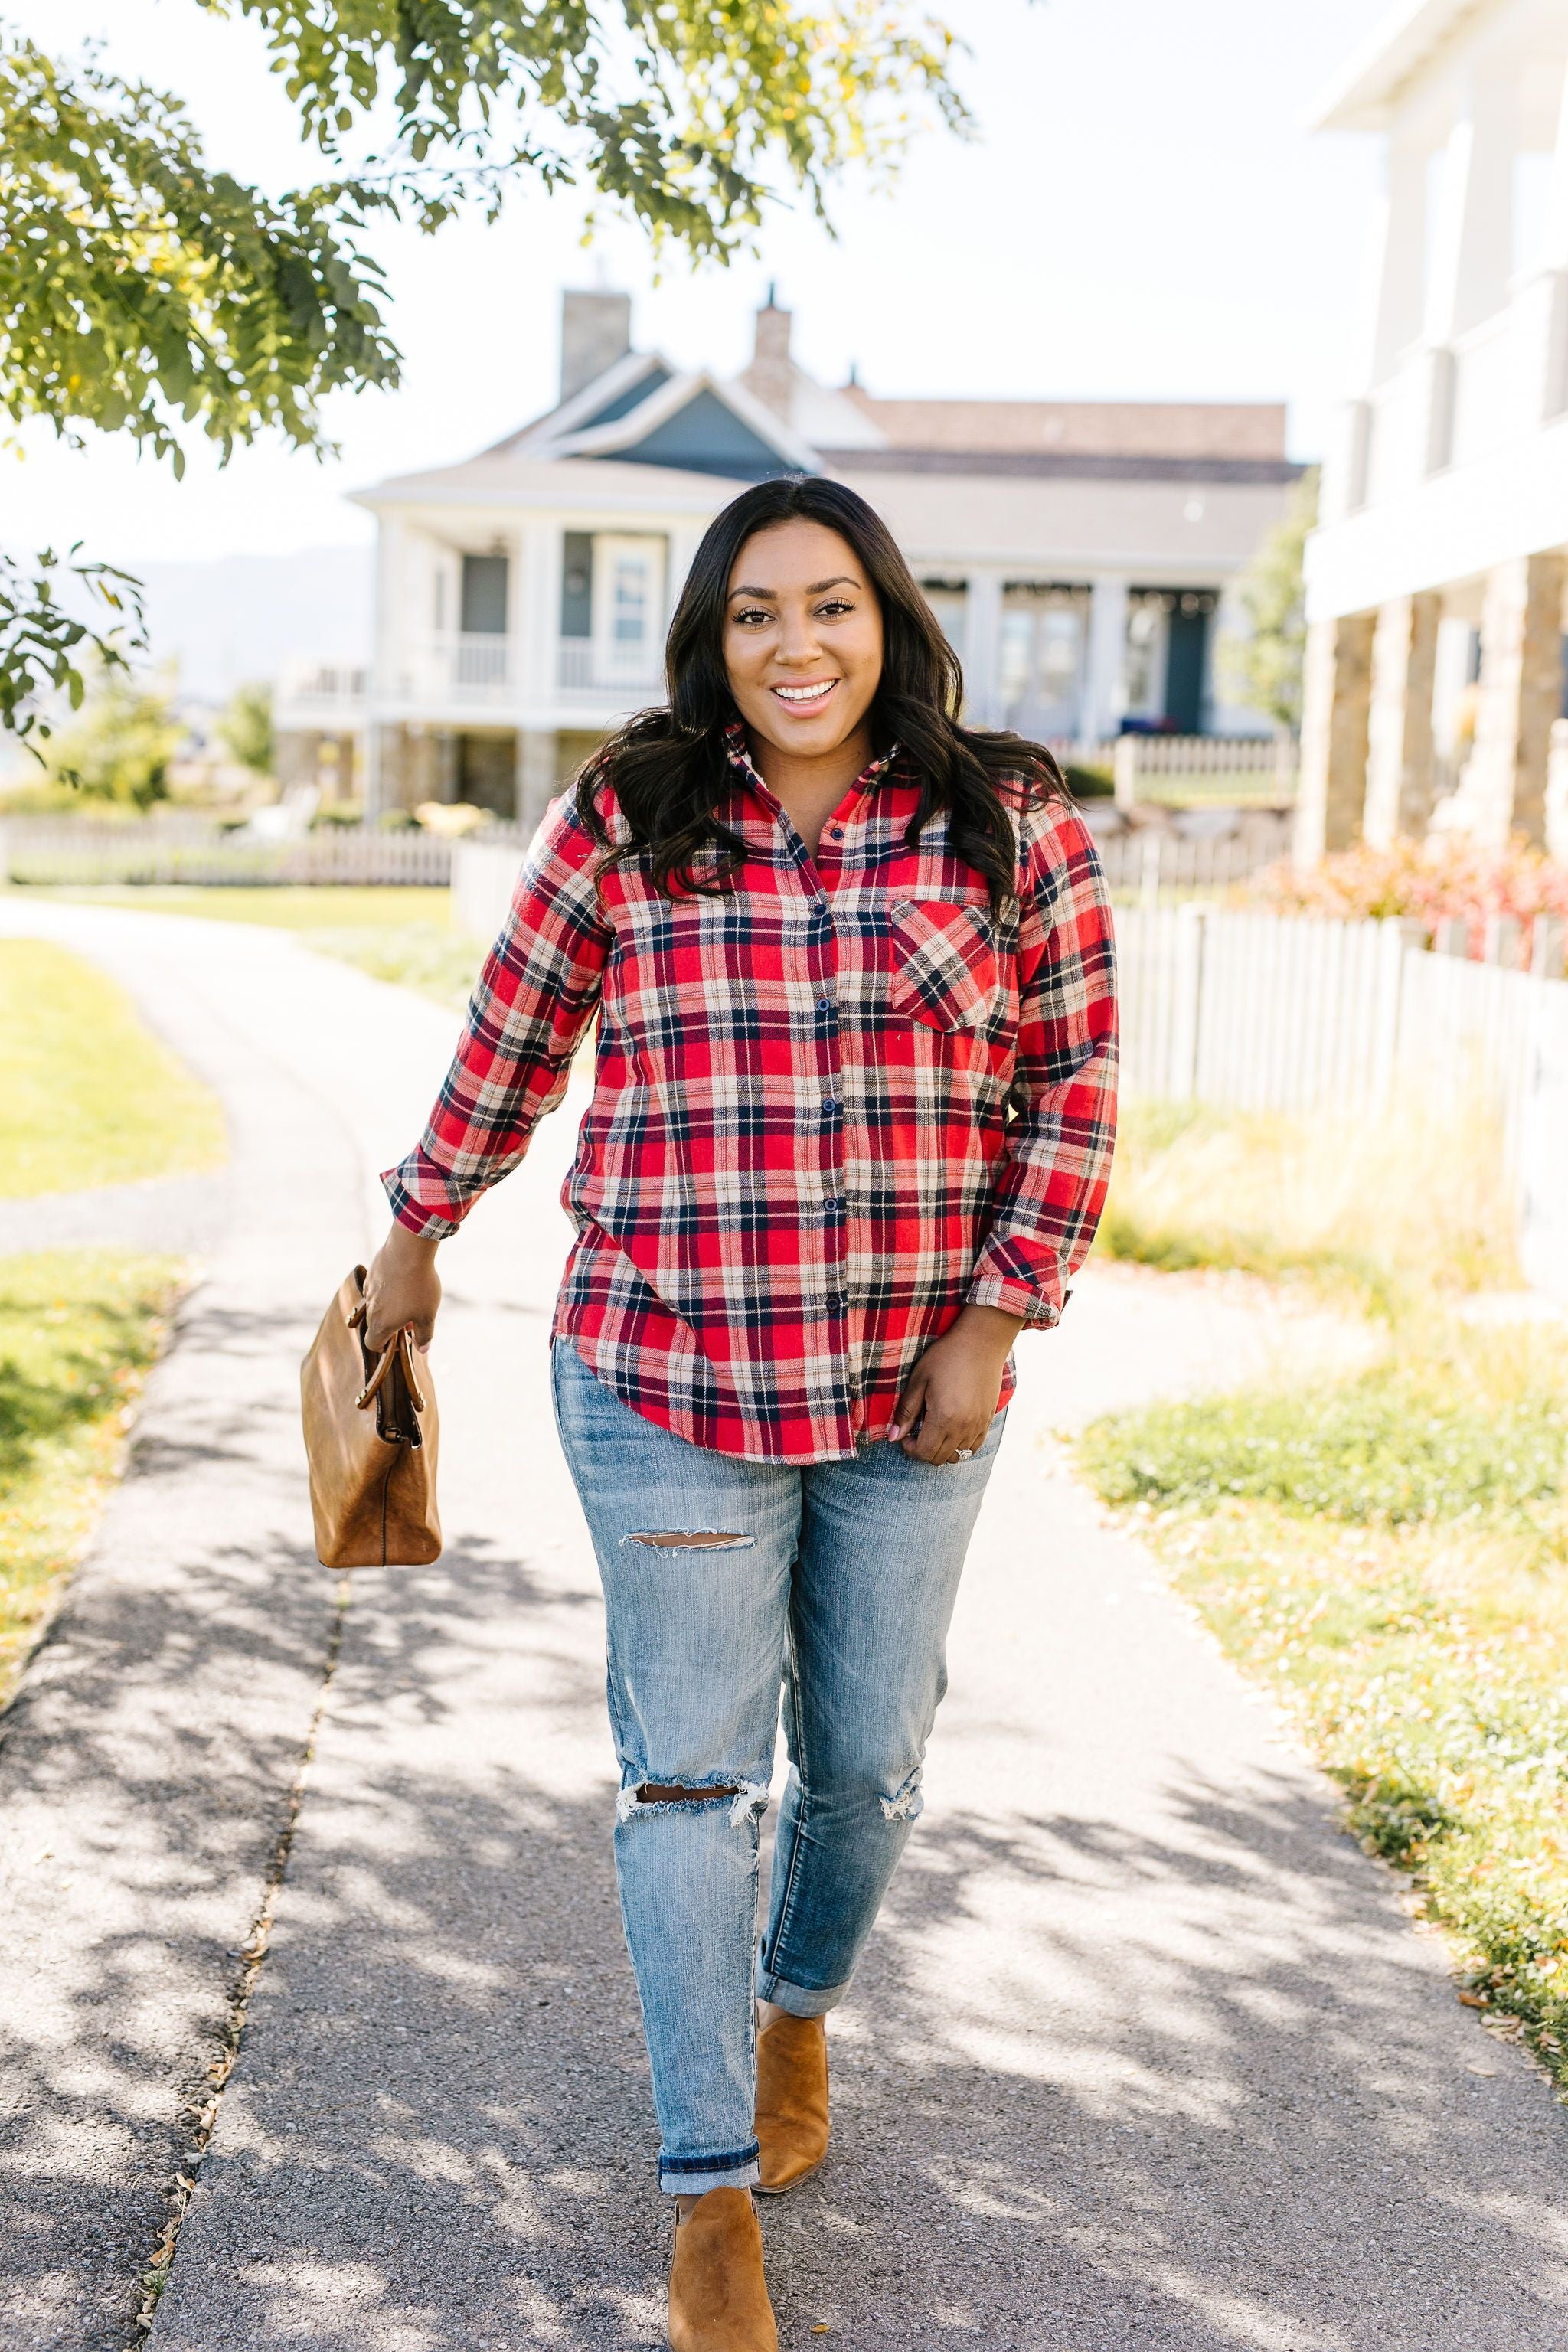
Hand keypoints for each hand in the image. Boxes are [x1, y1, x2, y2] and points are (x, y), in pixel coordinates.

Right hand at [362, 1221, 442, 1353]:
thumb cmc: (419, 1286)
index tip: (402, 1340)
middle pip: (375, 1325)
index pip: (373, 1344)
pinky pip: (379, 1288)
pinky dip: (389, 1290)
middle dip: (392, 1326)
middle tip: (412, 1319)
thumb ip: (424, 1335)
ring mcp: (369, 1289)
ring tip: (412, 1298)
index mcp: (380, 1323)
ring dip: (391, 1307)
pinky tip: (406, 1280)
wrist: (408, 1249)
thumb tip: (422, 1348)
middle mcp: (370, 1308)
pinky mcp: (373, 1273)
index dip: (386, 1348)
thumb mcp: (428, 1315)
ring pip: (378, 1305)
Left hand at [889, 1305, 1022, 1463]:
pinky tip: (951, 1428)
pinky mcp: (988, 1420)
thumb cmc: (946, 1357)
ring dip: (942, 1449)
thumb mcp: (919, 1381)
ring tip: (934, 1430)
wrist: (981, 1342)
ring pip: (958, 1456)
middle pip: (940, 1458)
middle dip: (923, 1450)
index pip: (924, 1453)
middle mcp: (963, 1428)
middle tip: (916, 1432)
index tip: (905, 1435)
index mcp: (944, 1418)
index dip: (910, 1448)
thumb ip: (906, 1412)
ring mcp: (978, 1425)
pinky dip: (960, 1445)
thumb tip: (893, 1436)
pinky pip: (973, 1447)